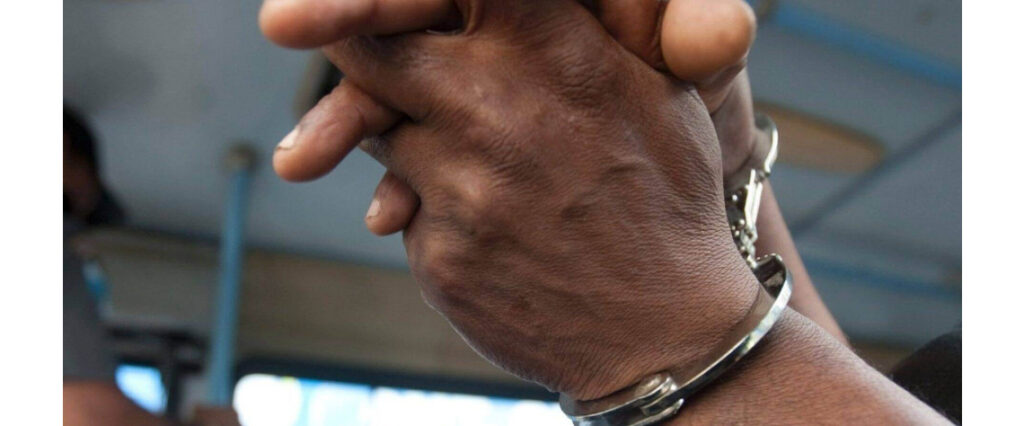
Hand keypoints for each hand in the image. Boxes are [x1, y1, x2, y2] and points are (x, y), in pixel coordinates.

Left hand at [277, 0, 760, 399]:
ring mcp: (461, 187)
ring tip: (462, 151)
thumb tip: (500, 3)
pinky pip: (401, 207)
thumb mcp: (655, 89)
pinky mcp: (439, 254)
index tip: (384, 3)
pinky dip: (425, 206)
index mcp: (555, 51)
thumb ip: (582, 31)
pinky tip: (486, 224)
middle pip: (367, 45)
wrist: (665, 330)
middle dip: (354, 39)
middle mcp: (495, 108)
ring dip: (397, 128)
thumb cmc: (664, 199)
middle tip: (356, 46)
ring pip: (375, 130)